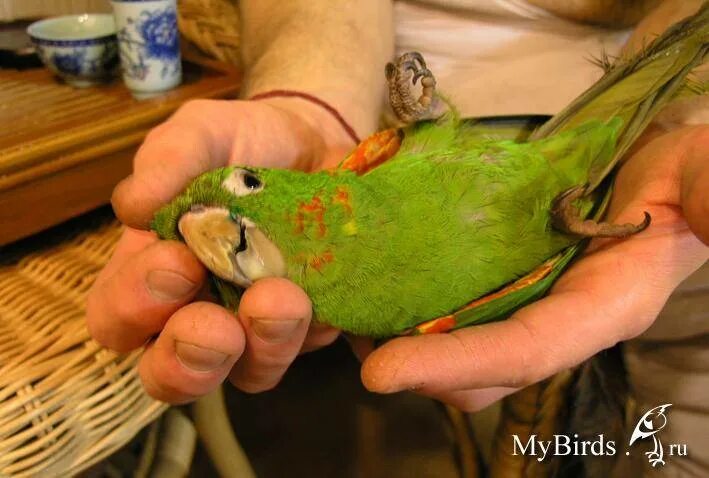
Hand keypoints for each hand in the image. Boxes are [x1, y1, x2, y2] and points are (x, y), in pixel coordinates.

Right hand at [86, 98, 347, 402]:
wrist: (312, 140)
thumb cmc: (237, 144)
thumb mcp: (198, 135)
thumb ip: (167, 160)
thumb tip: (133, 205)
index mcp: (151, 275)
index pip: (118, 318)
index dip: (135, 306)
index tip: (175, 261)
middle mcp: (199, 313)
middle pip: (173, 374)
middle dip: (190, 359)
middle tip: (216, 326)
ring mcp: (257, 327)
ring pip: (251, 372)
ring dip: (264, 345)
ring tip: (283, 299)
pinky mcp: (310, 324)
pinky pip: (313, 345)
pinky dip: (318, 325)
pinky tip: (326, 295)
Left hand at [358, 125, 708, 410]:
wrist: (657, 159)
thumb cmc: (686, 168)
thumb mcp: (706, 177)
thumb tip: (706, 214)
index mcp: (607, 306)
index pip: (527, 350)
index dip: (456, 365)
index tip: (380, 372)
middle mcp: (561, 319)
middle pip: (481, 372)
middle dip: (417, 367)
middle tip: (354, 340)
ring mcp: (531, 304)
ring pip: (460, 349)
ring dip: (405, 343)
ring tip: (354, 314)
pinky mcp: (508, 282)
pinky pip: (455, 312)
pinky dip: (414, 308)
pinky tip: (381, 281)